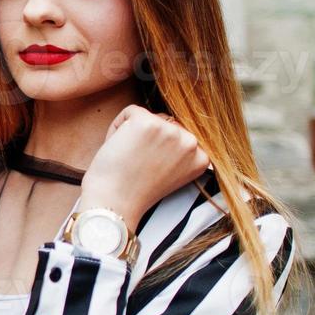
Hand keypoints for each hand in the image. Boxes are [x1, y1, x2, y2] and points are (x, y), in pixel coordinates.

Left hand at [77, 106, 209, 232]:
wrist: (114, 203)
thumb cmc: (134, 191)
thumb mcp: (171, 172)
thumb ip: (178, 152)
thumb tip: (171, 123)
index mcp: (200, 157)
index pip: (180, 137)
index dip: (159, 150)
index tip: (150, 168)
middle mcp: (191, 142)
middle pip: (166, 123)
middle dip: (149, 138)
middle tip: (137, 163)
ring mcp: (170, 131)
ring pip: (148, 117)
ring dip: (134, 132)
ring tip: (130, 157)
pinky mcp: (147, 122)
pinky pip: (130, 112)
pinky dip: (117, 127)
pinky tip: (120, 148)